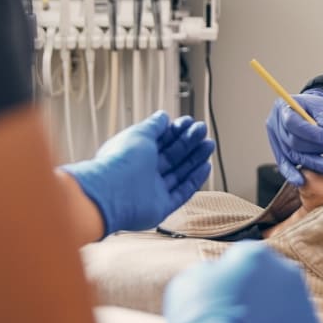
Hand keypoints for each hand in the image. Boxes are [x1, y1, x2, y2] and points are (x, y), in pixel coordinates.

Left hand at [61, 111, 213, 235]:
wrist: (112, 193)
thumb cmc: (121, 160)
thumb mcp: (140, 133)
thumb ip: (153, 125)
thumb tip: (163, 116)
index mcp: (136, 154)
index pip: (160, 141)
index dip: (175, 131)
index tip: (189, 122)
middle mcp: (144, 173)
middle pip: (172, 156)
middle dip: (188, 142)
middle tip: (203, 130)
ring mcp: (153, 190)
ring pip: (179, 173)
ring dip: (195, 159)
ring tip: (209, 144)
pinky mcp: (161, 207)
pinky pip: (182, 192)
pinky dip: (195, 180)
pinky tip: (206, 166)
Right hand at [165, 242, 322, 322]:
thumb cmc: (201, 315)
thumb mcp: (191, 279)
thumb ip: (212, 270)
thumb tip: (218, 275)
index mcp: (257, 253)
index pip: (246, 258)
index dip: (233, 276)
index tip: (224, 293)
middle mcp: (286, 270)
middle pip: (272, 278)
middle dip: (260, 291)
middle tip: (240, 312)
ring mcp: (303, 300)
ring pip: (288, 303)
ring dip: (275, 312)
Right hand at [265, 89, 322, 185]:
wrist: (313, 113)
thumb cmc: (317, 109)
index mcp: (283, 108)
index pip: (293, 123)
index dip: (312, 134)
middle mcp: (275, 124)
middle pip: (292, 142)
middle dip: (315, 150)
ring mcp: (275, 140)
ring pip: (292, 155)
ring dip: (312, 163)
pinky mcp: (279, 153)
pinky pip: (284, 165)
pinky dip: (292, 174)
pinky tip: (301, 181)